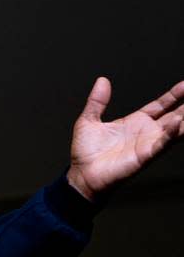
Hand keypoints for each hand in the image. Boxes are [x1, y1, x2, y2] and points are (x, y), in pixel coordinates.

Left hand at [67, 77, 183, 202]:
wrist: (81, 175)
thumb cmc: (86, 153)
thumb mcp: (88, 121)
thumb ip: (97, 101)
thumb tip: (102, 81)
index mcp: (135, 122)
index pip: (161, 105)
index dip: (174, 95)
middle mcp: (146, 132)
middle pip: (174, 115)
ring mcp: (147, 144)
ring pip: (174, 129)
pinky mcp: (144, 156)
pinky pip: (161, 144)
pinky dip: (171, 134)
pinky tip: (178, 124)